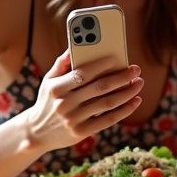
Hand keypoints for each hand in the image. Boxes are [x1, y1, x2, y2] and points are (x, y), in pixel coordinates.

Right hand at [19, 51, 143, 153]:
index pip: (82, 74)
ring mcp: (74, 119)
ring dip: (127, 92)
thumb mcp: (48, 81)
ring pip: (107, 103)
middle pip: (99, 88)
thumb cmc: (48, 101)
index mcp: (56, 88)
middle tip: (136, 70)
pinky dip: (125, 110)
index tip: (117, 58)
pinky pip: (108, 120)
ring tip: (139, 83)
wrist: (37, 132)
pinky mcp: (82, 132)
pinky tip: (135, 101)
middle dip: (121, 77)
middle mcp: (65, 104)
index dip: (101, 65)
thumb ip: (62, 63)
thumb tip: (75, 43)